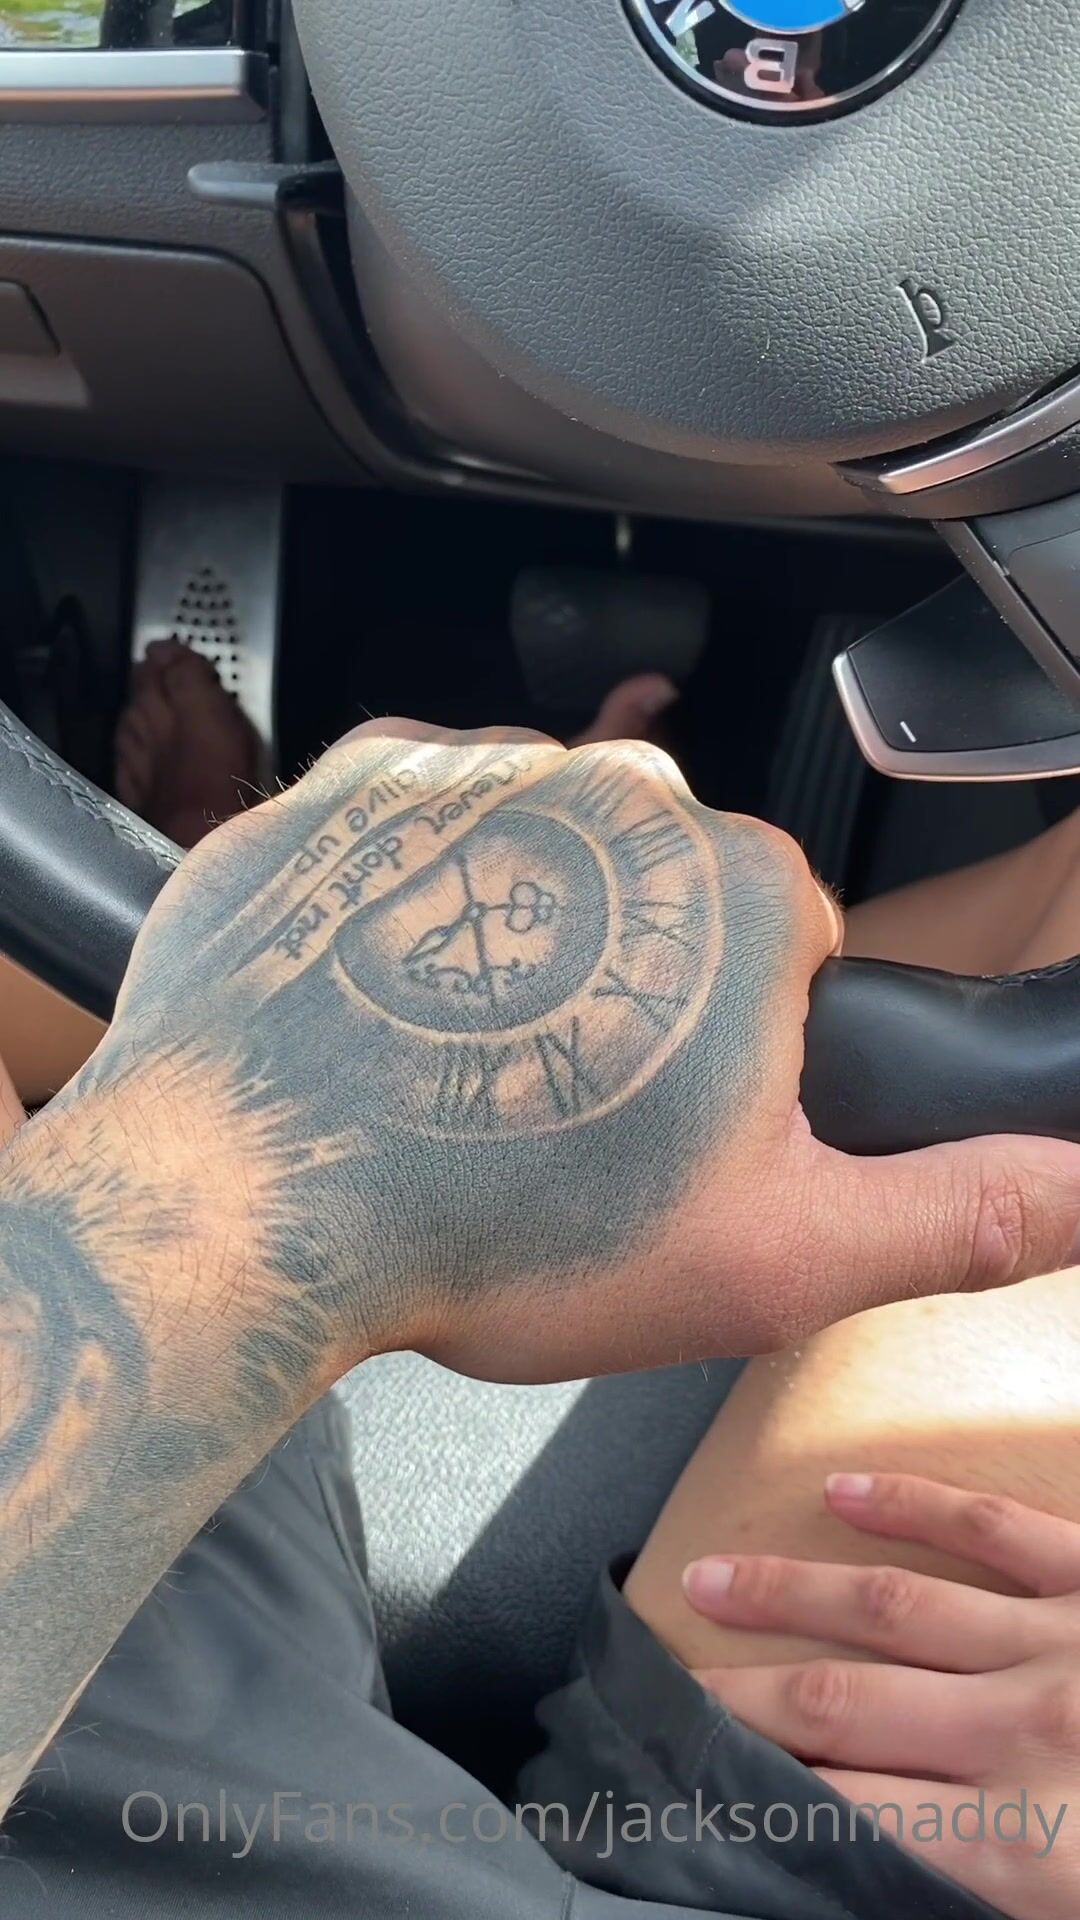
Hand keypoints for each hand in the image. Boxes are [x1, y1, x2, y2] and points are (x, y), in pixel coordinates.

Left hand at [24, 720, 1079, 1390]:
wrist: (248, 1198)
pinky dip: (405, 900)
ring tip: (451, 1062)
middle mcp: (623, 794)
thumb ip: (956, 1212)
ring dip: (514, 938)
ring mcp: (476, 772)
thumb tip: (1077, 1190)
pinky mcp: (349, 785)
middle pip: (657, 897)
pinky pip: (413, 827)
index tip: (664, 1121)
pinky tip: (378, 995)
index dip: (732, 1054)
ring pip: (538, 856)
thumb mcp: (776, 1254)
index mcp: (745, 894)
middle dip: (622, 991)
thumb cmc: (501, 1228)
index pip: (787, 950)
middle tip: (546, 1109)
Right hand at [684, 1472, 1079, 1919]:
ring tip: (708, 1578)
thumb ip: (972, 1887)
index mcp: (1024, 1846)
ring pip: (895, 1602)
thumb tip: (872, 1853)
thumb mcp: (1071, 1914)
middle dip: (742, 1694)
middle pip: (845, 1703)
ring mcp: (1064, 1639)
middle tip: (668, 1680)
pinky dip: (911, 1504)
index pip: (846, 1810)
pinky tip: (843, 1491)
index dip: (761, 1792)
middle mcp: (1025, 1731)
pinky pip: (991, 1526)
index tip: (694, 1778)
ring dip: (788, 1589)